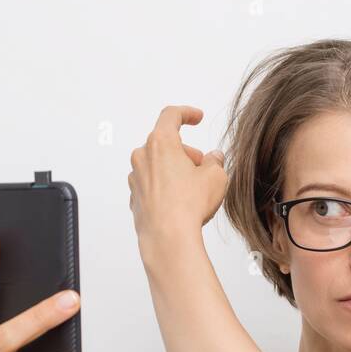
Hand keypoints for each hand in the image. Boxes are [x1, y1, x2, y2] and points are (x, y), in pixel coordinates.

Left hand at [128, 105, 227, 250]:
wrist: (168, 238)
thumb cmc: (189, 205)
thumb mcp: (216, 177)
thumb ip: (215, 161)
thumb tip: (214, 158)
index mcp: (161, 142)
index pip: (171, 116)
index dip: (187, 113)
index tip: (197, 117)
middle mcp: (142, 157)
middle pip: (165, 144)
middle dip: (186, 152)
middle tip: (202, 167)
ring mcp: (135, 178)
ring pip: (157, 166)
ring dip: (174, 170)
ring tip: (192, 188)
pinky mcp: (134, 198)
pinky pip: (152, 186)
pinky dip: (165, 188)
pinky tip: (179, 203)